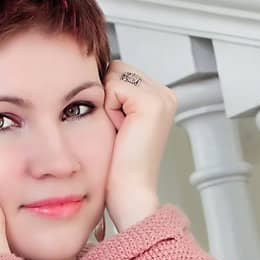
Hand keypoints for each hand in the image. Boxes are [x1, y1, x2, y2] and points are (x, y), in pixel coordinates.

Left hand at [101, 60, 174, 228]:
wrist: (130, 191)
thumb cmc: (119, 165)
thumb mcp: (117, 120)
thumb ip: (115, 93)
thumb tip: (94, 68)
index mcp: (160, 97)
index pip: (119, 72)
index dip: (107, 96)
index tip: (119, 127)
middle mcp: (165, 94)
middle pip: (116, 69)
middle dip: (107, 96)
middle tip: (119, 130)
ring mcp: (161, 96)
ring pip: (114, 74)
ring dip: (108, 102)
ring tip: (120, 130)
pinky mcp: (151, 102)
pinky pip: (113, 86)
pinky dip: (109, 108)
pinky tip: (121, 130)